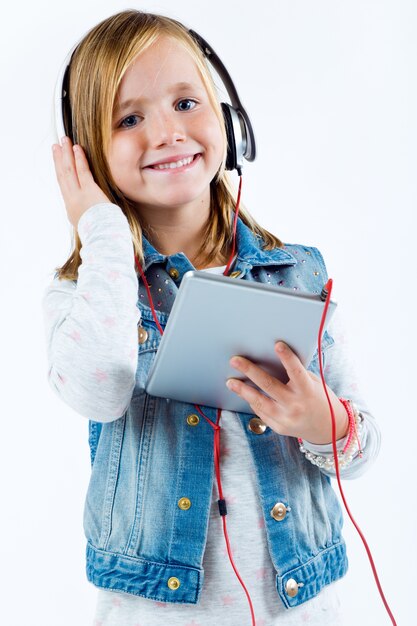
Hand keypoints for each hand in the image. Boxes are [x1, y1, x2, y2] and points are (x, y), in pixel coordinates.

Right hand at [52, 136, 110, 228]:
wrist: (102, 240)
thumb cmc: (101, 235)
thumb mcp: (89, 225)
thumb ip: (87, 215)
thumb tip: (91, 211)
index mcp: (72, 210)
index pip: (64, 186)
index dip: (60, 171)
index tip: (58, 160)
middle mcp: (72, 201)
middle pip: (63, 175)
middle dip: (59, 159)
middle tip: (56, 145)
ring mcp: (79, 195)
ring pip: (69, 171)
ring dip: (66, 154)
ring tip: (64, 141)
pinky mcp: (89, 192)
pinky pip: (82, 172)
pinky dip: (79, 159)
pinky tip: (77, 148)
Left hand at [226, 341, 348, 444]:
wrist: (328, 429)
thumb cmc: (318, 399)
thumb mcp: (313, 384)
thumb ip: (296, 374)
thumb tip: (271, 359)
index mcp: (307, 391)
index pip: (296, 371)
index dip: (287, 357)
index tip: (277, 344)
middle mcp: (296, 405)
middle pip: (269, 385)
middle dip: (250, 371)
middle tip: (235, 360)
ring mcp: (286, 418)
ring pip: (259, 402)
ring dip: (242, 390)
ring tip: (230, 381)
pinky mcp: (279, 427)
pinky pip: (261, 412)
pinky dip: (252, 401)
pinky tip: (244, 393)